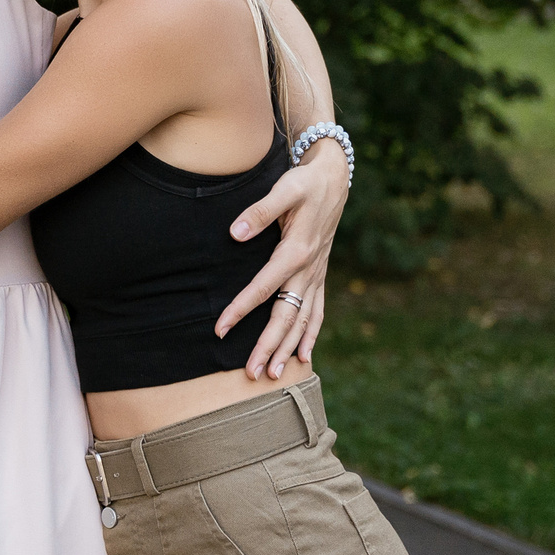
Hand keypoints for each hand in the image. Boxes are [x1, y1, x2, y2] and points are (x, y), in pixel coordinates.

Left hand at [213, 142, 347, 376]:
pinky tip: (305, 356)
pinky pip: (317, 312)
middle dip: (269, 346)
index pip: (264, 288)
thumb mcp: (284, 189)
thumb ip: (260, 211)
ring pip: (303, 320)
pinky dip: (311, 335)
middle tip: (252, 374)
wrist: (334, 179)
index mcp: (296, 251)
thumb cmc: (305, 183)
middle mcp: (308, 270)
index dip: (240, 310)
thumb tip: (235, 233)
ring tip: (275, 375)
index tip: (220, 329)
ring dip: (289, 348)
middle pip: (287, 316)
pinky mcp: (319, 275)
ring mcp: (316, 275)